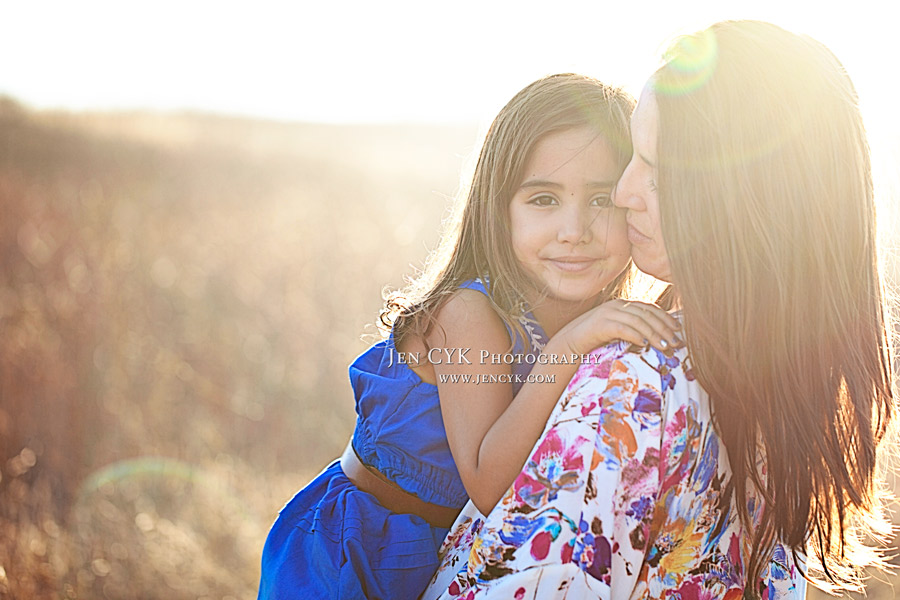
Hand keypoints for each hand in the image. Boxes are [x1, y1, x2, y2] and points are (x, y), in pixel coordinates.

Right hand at [556, 300, 681, 355]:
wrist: (569, 343)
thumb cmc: (595, 340)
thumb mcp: (617, 330)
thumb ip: (633, 328)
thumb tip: (656, 336)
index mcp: (622, 304)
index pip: (649, 307)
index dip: (665, 318)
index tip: (678, 329)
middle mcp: (616, 305)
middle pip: (646, 313)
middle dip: (663, 327)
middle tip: (676, 341)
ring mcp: (608, 313)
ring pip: (638, 321)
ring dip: (654, 334)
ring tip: (665, 346)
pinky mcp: (600, 324)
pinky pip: (623, 328)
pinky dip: (636, 336)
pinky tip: (645, 345)